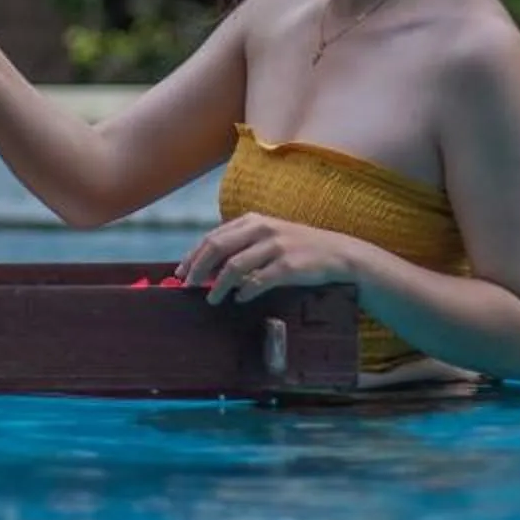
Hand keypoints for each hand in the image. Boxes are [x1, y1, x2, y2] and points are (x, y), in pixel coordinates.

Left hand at [180, 212, 365, 304]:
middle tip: (188, 286)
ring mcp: (275, 247)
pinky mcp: (288, 266)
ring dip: (218, 286)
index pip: (213, 237)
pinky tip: (240, 298)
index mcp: (252, 220)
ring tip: (212, 299)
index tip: (181, 272)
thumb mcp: (268, 236)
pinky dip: (245, 291)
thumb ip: (241, 244)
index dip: (193, 255)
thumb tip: (207, 266)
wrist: (337, 254)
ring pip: (234, 267)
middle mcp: (261, 229)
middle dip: (198, 268)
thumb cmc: (297, 248)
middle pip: (217, 247)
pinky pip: (258, 281)